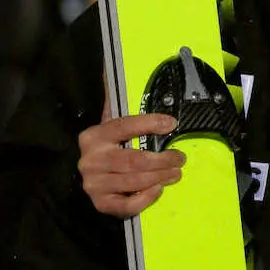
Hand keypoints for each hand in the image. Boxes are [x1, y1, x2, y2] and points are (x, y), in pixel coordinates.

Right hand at [78, 86, 185, 215]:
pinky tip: (158, 189)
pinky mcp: (101, 204)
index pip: (124, 126)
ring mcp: (94, 184)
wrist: (88, 179)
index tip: (172, 123)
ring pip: (134, 181)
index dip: (149, 123)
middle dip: (162, 159)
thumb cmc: (108, 148)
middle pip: (133, 160)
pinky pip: (127, 205)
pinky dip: (145, 198)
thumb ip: (113, 99)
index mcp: (93, 136)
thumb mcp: (109, 124)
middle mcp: (91, 160)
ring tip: (176, 172)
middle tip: (181, 157)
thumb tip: (111, 64)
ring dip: (160, 176)